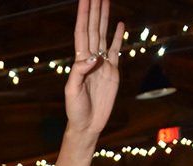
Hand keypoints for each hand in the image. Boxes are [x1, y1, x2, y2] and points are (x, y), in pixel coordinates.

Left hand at [65, 0, 122, 137]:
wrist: (87, 125)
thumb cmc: (75, 110)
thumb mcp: (72, 92)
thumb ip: (80, 72)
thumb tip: (94, 57)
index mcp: (79, 61)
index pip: (82, 32)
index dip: (83, 14)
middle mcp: (91, 59)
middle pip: (93, 28)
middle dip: (94, 10)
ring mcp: (102, 64)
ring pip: (103, 35)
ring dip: (104, 18)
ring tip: (105, 0)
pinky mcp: (113, 71)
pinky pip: (116, 50)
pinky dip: (118, 37)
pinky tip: (120, 24)